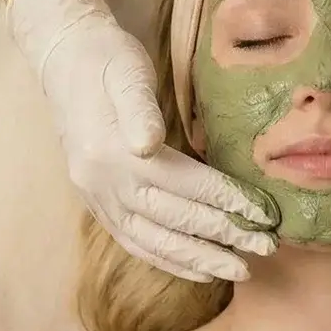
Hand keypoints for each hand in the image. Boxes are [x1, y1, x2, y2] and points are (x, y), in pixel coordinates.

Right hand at [6, 0, 276, 280]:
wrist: (64, 59)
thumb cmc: (107, 60)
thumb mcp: (126, 71)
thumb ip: (140, 107)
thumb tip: (149, 144)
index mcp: (113, 152)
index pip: (183, 185)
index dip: (226, 201)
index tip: (264, 214)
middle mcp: (103, 183)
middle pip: (173, 219)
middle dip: (223, 237)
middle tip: (266, 249)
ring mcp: (96, 198)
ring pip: (153, 242)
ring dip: (198, 260)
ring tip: (238, 271)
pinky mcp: (96, 204)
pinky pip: (133, 243)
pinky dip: (167, 261)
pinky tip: (198, 271)